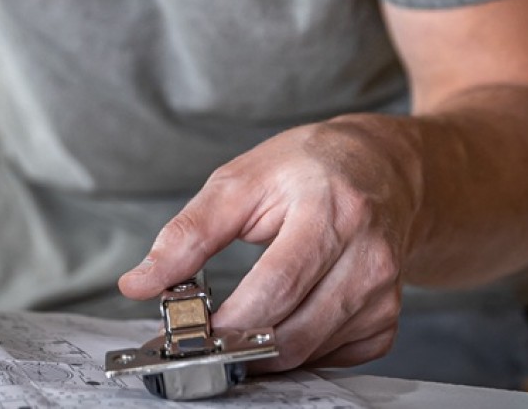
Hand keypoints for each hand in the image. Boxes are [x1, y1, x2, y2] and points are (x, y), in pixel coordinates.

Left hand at [116, 121, 419, 371]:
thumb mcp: (240, 180)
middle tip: (200, 338)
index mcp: (330, 209)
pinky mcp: (388, 317)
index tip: (184, 331)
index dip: (227, 320)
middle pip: (294, 331)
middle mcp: (367, 254)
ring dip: (263, 351)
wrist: (381, 168)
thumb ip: (189, 233)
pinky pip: (334, 358)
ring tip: (236, 323)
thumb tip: (139, 284)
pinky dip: (299, 350)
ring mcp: (383, 291)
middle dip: (237, 345)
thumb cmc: (306, 169)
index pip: (277, 285)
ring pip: (310, 353)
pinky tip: (286, 317)